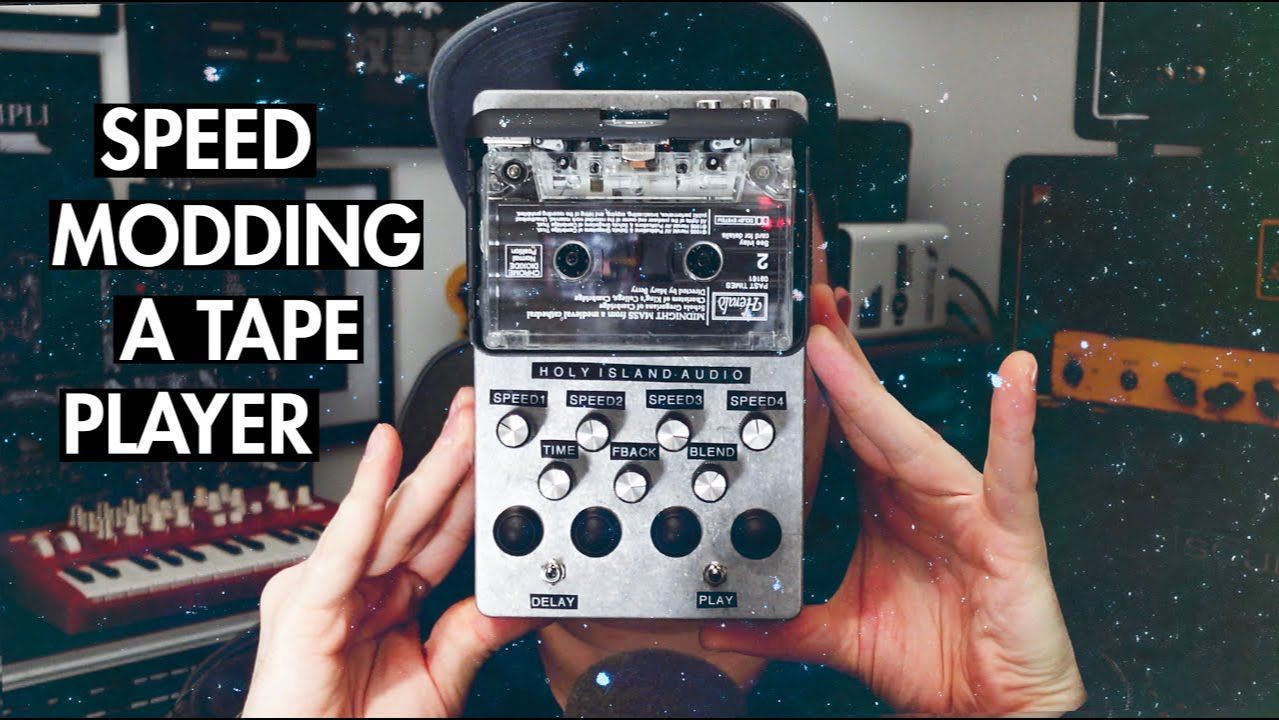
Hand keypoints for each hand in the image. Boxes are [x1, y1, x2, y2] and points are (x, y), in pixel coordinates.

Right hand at [242, 388, 543, 716]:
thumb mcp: (437, 679)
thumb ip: (474, 634)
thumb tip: (526, 601)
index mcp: (386, 599)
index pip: (438, 533)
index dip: (468, 491)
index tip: (495, 451)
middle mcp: (355, 585)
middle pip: (414, 512)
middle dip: (450, 458)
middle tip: (477, 411)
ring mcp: (325, 589)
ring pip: (389, 517)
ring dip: (428, 466)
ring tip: (461, 424)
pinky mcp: (306, 603)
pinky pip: (344, 544)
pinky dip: (366, 496)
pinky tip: (385, 452)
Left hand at [702, 285, 1085, 714]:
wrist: (990, 706)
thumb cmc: (935, 656)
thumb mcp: (840, 632)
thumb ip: (783, 623)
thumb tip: (718, 626)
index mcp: (884, 504)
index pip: (841, 431)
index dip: (812, 387)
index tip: (781, 340)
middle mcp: (921, 492)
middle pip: (869, 414)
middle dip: (834, 359)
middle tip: (802, 306)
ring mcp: (964, 504)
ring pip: (911, 437)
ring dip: (873, 388)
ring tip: (838, 340)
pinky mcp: (1007, 528)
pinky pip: (1010, 472)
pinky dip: (1013, 425)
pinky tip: (1014, 378)